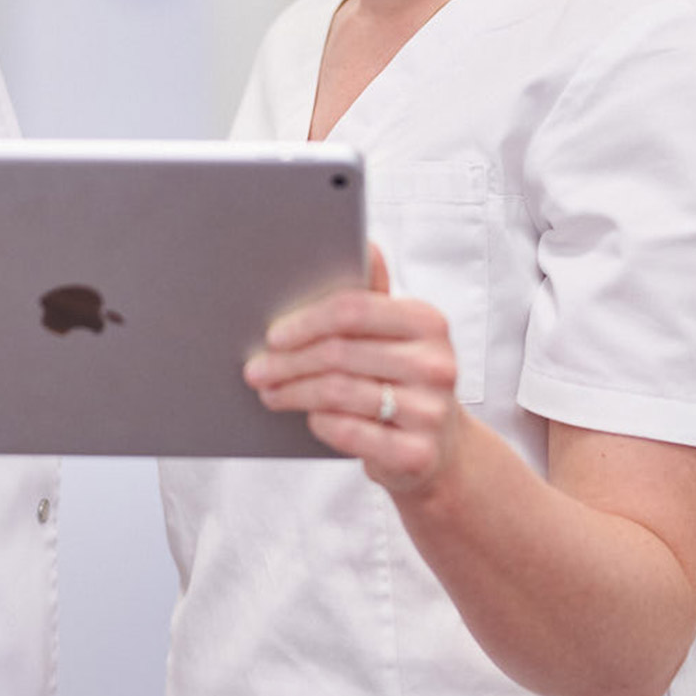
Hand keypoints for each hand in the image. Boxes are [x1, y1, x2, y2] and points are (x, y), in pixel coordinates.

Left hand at [243, 246, 462, 493]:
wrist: (440, 449)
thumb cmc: (402, 378)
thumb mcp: (394, 334)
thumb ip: (373, 294)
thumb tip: (365, 241)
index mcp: (428, 322)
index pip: (353, 310)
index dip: (305, 321)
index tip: (272, 335)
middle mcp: (437, 364)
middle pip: (339, 353)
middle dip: (288, 362)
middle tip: (255, 369)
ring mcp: (430, 411)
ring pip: (339, 393)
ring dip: (293, 392)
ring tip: (268, 392)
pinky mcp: (418, 454)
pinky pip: (349, 432)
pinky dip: (320, 422)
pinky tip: (307, 417)